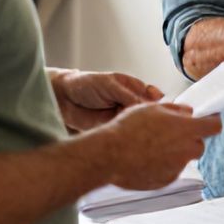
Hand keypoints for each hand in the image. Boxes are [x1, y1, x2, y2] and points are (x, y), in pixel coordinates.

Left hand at [49, 69, 163, 132]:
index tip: (161, 112)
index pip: (153, 97)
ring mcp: (124, 117)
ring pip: (139, 126)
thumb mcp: (109, 84)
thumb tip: (149, 102)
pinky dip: (129, 137)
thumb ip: (128, 94)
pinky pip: (127, 135)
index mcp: (134, 88)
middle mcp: (131, 103)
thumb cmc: (86, 85)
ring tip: (140, 133)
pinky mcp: (114, 130)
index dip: (159, 105)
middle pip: (149, 113)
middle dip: (152, 120)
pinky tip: (130, 139)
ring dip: (140, 130)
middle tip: (151, 125)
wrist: (63, 100)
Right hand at [100, 103, 221, 190]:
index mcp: (186, 130)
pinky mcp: (164, 181)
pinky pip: (170, 171)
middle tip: (172, 133)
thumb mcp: (153, 108)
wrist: (109, 155)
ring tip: (151, 146)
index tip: (208, 119)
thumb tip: (187, 112)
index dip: (212, 121)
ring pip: (182, 159)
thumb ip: (176, 110)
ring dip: (174, 153)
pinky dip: (162, 165)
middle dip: (190, 139)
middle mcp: (185, 151)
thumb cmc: (128, 129)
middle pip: (199, 145)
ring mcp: (175, 168)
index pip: (214, 126)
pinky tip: (145, 158)